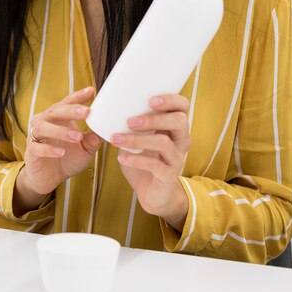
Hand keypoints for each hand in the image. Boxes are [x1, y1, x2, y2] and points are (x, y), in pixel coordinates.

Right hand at [14, 87, 101, 212]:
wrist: (49, 178)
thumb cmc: (67, 158)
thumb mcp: (85, 150)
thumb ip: (92, 141)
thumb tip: (102, 132)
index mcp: (59, 118)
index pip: (67, 103)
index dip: (78, 97)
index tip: (91, 91)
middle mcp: (45, 123)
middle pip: (54, 111)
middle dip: (70, 110)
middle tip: (86, 112)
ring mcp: (36, 136)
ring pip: (43, 127)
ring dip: (61, 130)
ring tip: (77, 136)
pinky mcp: (31, 152)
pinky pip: (37, 147)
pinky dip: (49, 149)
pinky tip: (61, 152)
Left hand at [111, 94, 190, 230]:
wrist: (152, 191)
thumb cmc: (145, 158)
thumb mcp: (139, 137)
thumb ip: (132, 122)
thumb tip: (108, 105)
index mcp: (175, 126)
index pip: (183, 106)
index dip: (171, 99)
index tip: (150, 99)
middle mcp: (181, 140)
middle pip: (179, 121)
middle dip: (153, 119)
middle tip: (130, 121)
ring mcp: (176, 158)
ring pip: (164, 143)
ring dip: (138, 139)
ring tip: (117, 138)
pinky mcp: (168, 176)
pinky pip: (155, 166)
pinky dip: (136, 160)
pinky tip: (121, 158)